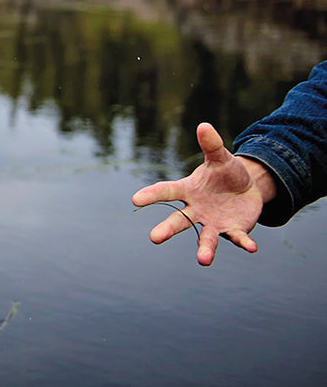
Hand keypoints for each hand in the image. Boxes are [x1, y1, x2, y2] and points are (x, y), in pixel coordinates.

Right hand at [132, 123, 267, 265]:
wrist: (246, 189)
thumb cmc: (225, 172)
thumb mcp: (220, 157)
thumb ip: (212, 145)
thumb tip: (204, 126)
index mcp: (188, 190)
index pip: (167, 192)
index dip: (151, 195)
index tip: (135, 199)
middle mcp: (196, 210)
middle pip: (180, 221)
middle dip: (168, 229)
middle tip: (154, 238)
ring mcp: (213, 222)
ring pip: (206, 237)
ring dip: (205, 249)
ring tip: (203, 260)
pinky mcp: (233, 230)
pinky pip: (237, 237)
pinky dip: (243, 242)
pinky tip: (251, 247)